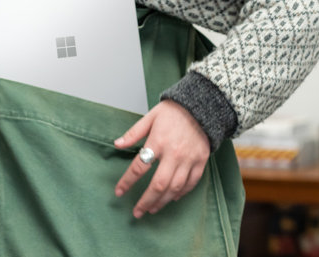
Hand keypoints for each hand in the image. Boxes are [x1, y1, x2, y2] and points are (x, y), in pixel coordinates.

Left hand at [113, 100, 209, 216]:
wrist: (202, 106)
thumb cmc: (173, 111)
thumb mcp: (150, 117)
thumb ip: (134, 133)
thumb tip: (117, 144)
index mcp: (158, 141)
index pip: (139, 167)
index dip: (127, 181)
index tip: (119, 192)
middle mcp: (174, 154)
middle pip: (158, 184)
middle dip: (146, 201)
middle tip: (137, 212)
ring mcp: (189, 159)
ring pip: (175, 188)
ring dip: (162, 201)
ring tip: (152, 209)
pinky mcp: (201, 161)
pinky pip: (191, 183)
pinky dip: (181, 193)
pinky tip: (172, 198)